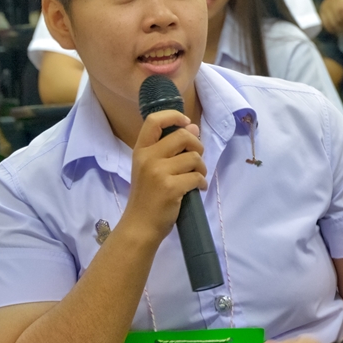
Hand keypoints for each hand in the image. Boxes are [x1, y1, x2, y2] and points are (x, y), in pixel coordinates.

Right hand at [123, 110, 206, 244]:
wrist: (140, 226)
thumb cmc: (147, 196)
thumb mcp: (151, 168)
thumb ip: (170, 148)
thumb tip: (193, 126)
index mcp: (141, 150)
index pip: (154, 121)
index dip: (174, 116)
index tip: (187, 123)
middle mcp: (147, 158)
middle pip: (183, 136)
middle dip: (197, 146)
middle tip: (197, 160)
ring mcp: (158, 172)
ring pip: (194, 157)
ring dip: (202, 168)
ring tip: (196, 177)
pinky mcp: (170, 187)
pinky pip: (197, 176)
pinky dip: (202, 183)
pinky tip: (197, 189)